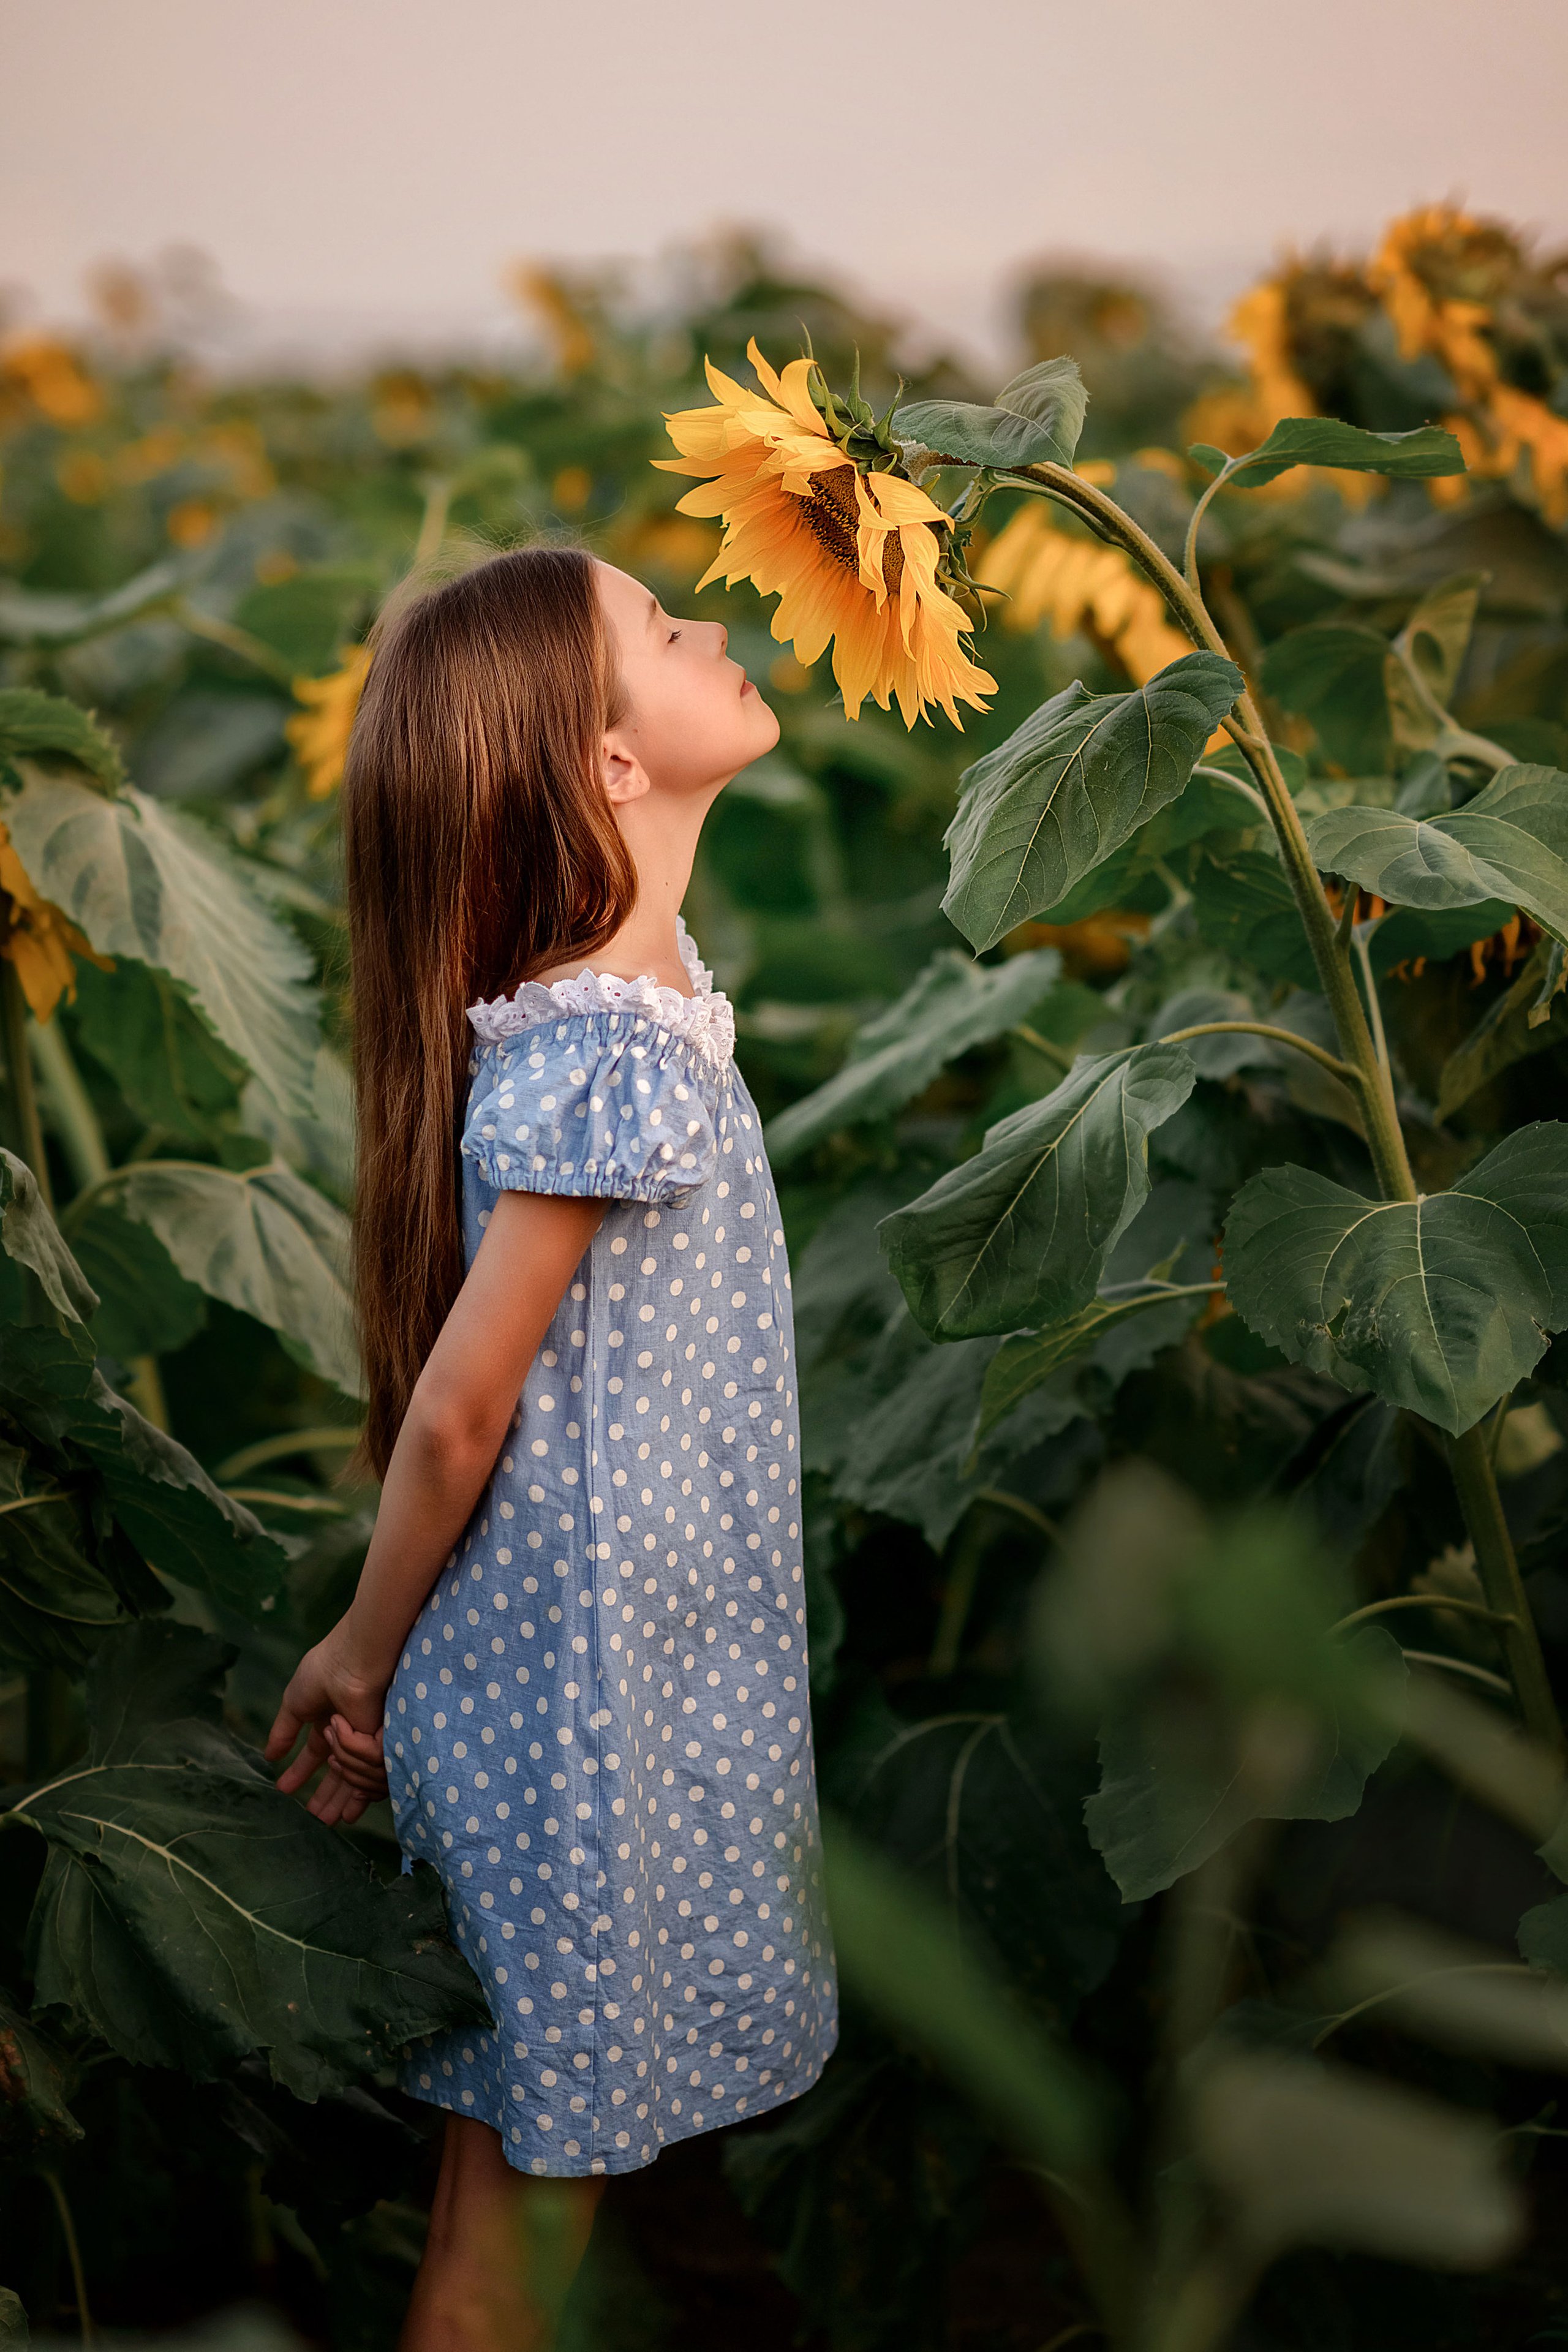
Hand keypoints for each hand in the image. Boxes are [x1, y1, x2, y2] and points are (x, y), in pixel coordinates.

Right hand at [265, 1620, 391, 1826]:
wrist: (354, 1663)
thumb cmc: (324, 1673)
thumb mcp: (295, 1702)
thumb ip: (283, 1731)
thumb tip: (269, 1756)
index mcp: (328, 1717)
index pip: (316, 1752)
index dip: (302, 1773)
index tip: (285, 1791)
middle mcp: (349, 1731)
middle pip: (337, 1772)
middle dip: (325, 1796)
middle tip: (312, 1820)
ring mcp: (366, 1738)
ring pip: (355, 1778)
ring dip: (340, 1799)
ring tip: (325, 1820)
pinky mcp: (381, 1744)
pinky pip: (369, 1774)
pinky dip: (356, 1784)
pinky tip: (344, 1795)